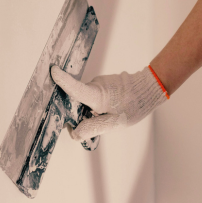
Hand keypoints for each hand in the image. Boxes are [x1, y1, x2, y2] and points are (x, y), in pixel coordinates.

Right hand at [50, 65, 168, 141]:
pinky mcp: (105, 82)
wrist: (149, 89)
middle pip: (78, 98)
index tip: (52, 70)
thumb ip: (93, 127)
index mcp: (96, 95)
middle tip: (94, 121)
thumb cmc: (133, 106)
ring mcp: (101, 82)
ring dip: (91, 107)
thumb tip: (74, 132)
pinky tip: (111, 107)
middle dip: (79, 111)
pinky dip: (98, 102)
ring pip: (87, 97)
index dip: (63, 81)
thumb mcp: (114, 123)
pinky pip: (95, 93)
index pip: (75, 88)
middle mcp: (95, 85)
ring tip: (108, 113)